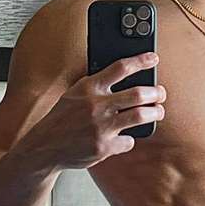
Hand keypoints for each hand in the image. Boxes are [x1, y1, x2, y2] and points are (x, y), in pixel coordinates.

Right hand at [22, 53, 166, 170]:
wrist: (44, 147)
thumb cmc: (63, 118)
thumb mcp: (75, 93)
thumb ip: (97, 84)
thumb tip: (126, 73)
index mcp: (88, 87)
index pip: (120, 67)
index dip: (141, 61)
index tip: (154, 58)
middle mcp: (96, 105)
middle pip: (138, 93)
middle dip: (156, 92)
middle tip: (161, 93)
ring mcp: (101, 127)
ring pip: (141, 115)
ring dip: (155, 113)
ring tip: (158, 112)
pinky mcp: (103, 147)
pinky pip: (129, 141)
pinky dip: (129, 139)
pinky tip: (125, 137)